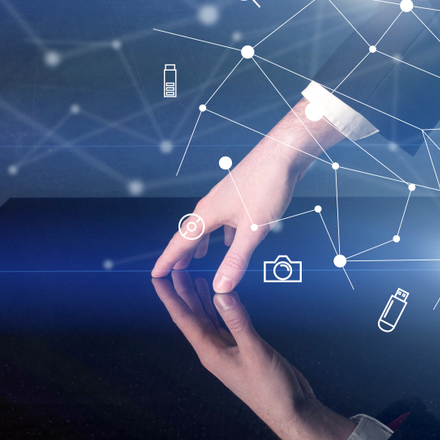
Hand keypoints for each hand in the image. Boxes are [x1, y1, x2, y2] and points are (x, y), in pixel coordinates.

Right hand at [152, 98, 343, 292]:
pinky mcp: (241, 194)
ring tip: (199, 256)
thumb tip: (221, 286)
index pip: (181, 242)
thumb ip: (236, 259)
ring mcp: (226, 197)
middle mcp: (213, 204)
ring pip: (209, 224)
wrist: (284, 153)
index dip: (168, 260)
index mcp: (208, 213)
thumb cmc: (267, 185)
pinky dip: (223, 232)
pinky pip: (225, 218)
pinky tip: (233, 238)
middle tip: (173, 271)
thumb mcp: (253, 229)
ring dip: (202, 242)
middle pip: (191, 233)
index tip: (156, 274)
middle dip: (182, 253)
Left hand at [153, 272, 356, 439]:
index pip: (184, 319)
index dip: (170, 297)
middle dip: (182, 292)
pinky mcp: (242, 349)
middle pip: (193, 316)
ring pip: (208, 319)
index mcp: (210, 352)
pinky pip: (225, 324)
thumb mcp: (255, 352)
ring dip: (200, 298)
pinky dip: (221, 308)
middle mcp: (214, 350)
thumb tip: (222, 294)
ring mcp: (228, 350)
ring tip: (193, 276)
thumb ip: (238, 322)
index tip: (158, 278)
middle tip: (175, 268)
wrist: (289, 409)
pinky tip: (222, 298)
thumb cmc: (271, 389)